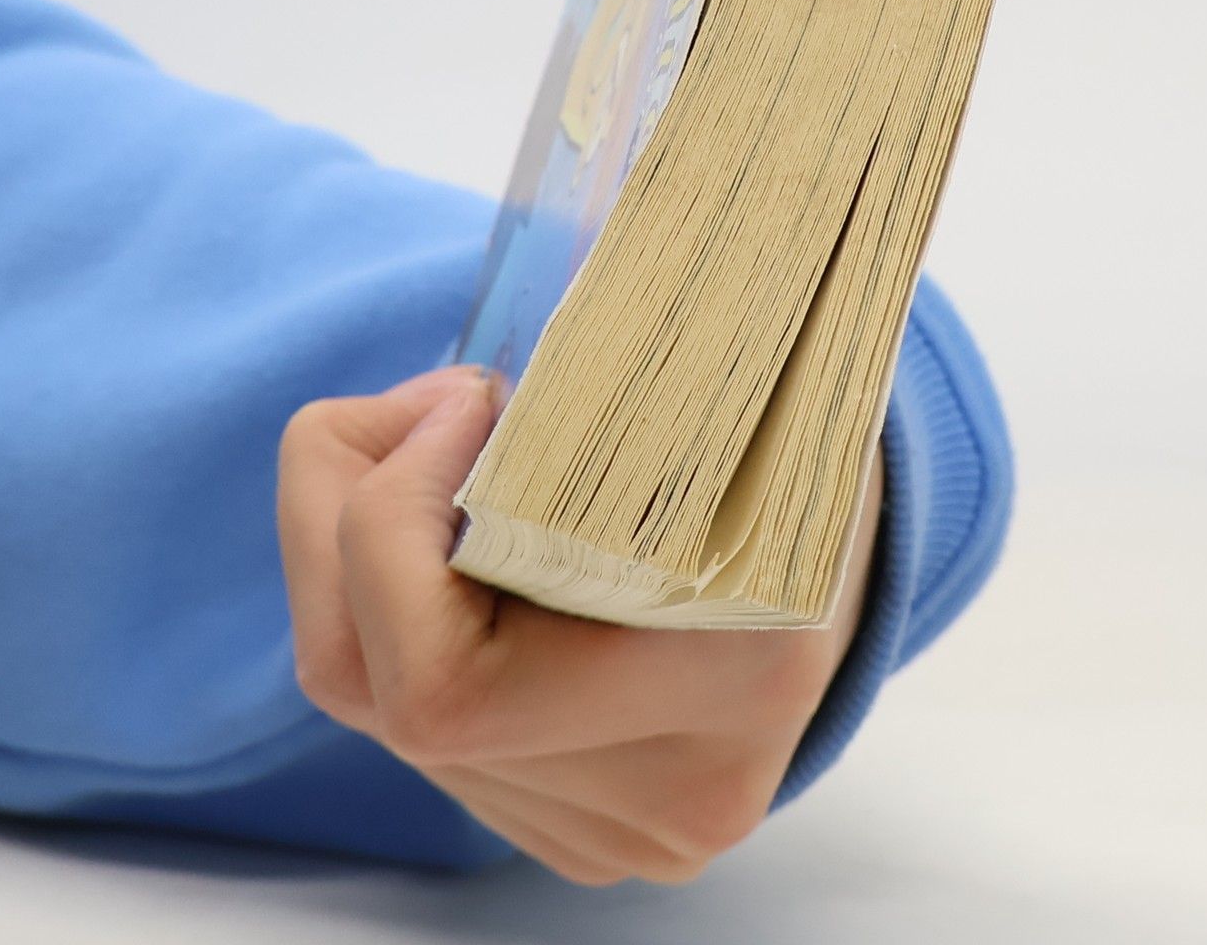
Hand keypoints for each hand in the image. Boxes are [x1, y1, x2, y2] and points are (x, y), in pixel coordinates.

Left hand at [276, 364, 883, 884]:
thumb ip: (594, 386)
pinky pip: (421, 728)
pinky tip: (472, 542)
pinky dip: (402, 613)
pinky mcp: (583, 830)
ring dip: (367, 561)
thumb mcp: (726, 376)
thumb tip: (442, 408)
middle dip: (352, 519)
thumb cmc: (785, 429)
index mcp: (736, 674)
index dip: (391, 530)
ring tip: (449, 455)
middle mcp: (673, 790)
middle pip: (381, 690)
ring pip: (380, 707)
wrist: (853, 543)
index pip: (445, 685)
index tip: (464, 399)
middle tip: (432, 406)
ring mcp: (621, 830)